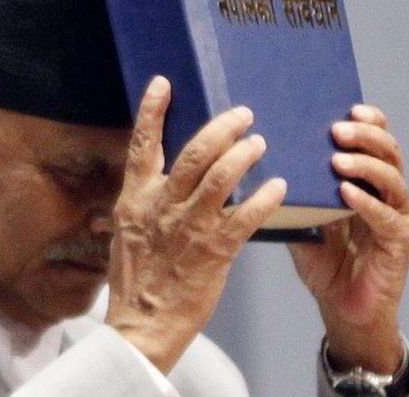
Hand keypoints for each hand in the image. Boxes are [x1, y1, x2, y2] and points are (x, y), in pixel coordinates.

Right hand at [105, 76, 286, 372]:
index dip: (152, 111)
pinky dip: (264, 197)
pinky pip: (245, 215)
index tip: (164, 83)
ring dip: (245, 154)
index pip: (141, 145)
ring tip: (260, 142)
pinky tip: (279, 187)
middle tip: (243, 114)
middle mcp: (161, 205)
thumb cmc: (138, 279)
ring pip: (221, 176)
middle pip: (194, 152)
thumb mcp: (128, 232)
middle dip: (222, 127)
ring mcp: (188, 227)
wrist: (143, 324)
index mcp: (136, 198)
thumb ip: (145, 202)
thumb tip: (159, 178)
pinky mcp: (214, 251)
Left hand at [288, 105, 408, 372]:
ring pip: (393, 178)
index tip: (348, 108)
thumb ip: (293, 191)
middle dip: (365, 136)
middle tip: (336, 130)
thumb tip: (258, 160)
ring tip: (337, 159)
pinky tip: (346, 193)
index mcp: (369, 180)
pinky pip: (387, 216)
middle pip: (389, 151)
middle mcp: (390, 193)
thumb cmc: (324, 261)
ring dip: (364, 165)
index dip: (369, 121)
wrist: (342, 308)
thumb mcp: (302, 218)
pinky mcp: (401, 241)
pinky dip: (367, 202)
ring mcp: (399, 215)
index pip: (377, 140)